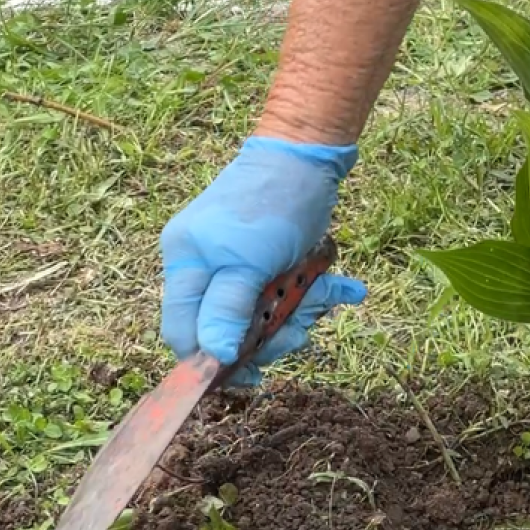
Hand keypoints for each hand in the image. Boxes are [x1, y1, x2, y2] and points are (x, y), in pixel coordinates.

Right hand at [159, 137, 366, 387]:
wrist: (309, 154)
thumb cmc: (274, 203)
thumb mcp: (249, 262)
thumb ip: (228, 309)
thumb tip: (213, 358)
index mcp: (185, 265)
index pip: (183, 333)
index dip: (212, 361)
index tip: (252, 374)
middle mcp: (205, 267)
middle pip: (227, 329)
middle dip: (270, 335)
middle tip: (303, 331)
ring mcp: (238, 263)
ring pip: (264, 315)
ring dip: (301, 313)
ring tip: (330, 296)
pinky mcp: (269, 259)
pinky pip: (287, 292)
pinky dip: (317, 293)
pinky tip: (346, 288)